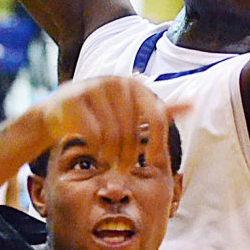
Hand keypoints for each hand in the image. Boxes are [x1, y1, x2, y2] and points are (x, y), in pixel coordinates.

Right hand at [38, 76, 187, 173]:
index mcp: (134, 84)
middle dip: (129, 154)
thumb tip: (193, 104)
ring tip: (109, 163)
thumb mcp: (131, 110)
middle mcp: (117, 81)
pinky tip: (94, 153)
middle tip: (123, 169)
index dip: (157, 143)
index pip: (158, 117)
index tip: (151, 163)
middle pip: (134, 130)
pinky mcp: (74, 98)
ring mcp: (94, 87)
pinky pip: (93, 134)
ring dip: (111, 155)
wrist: (57, 114)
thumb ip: (160, 109)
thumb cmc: (100, 115)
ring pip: (113, 135)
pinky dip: (95, 149)